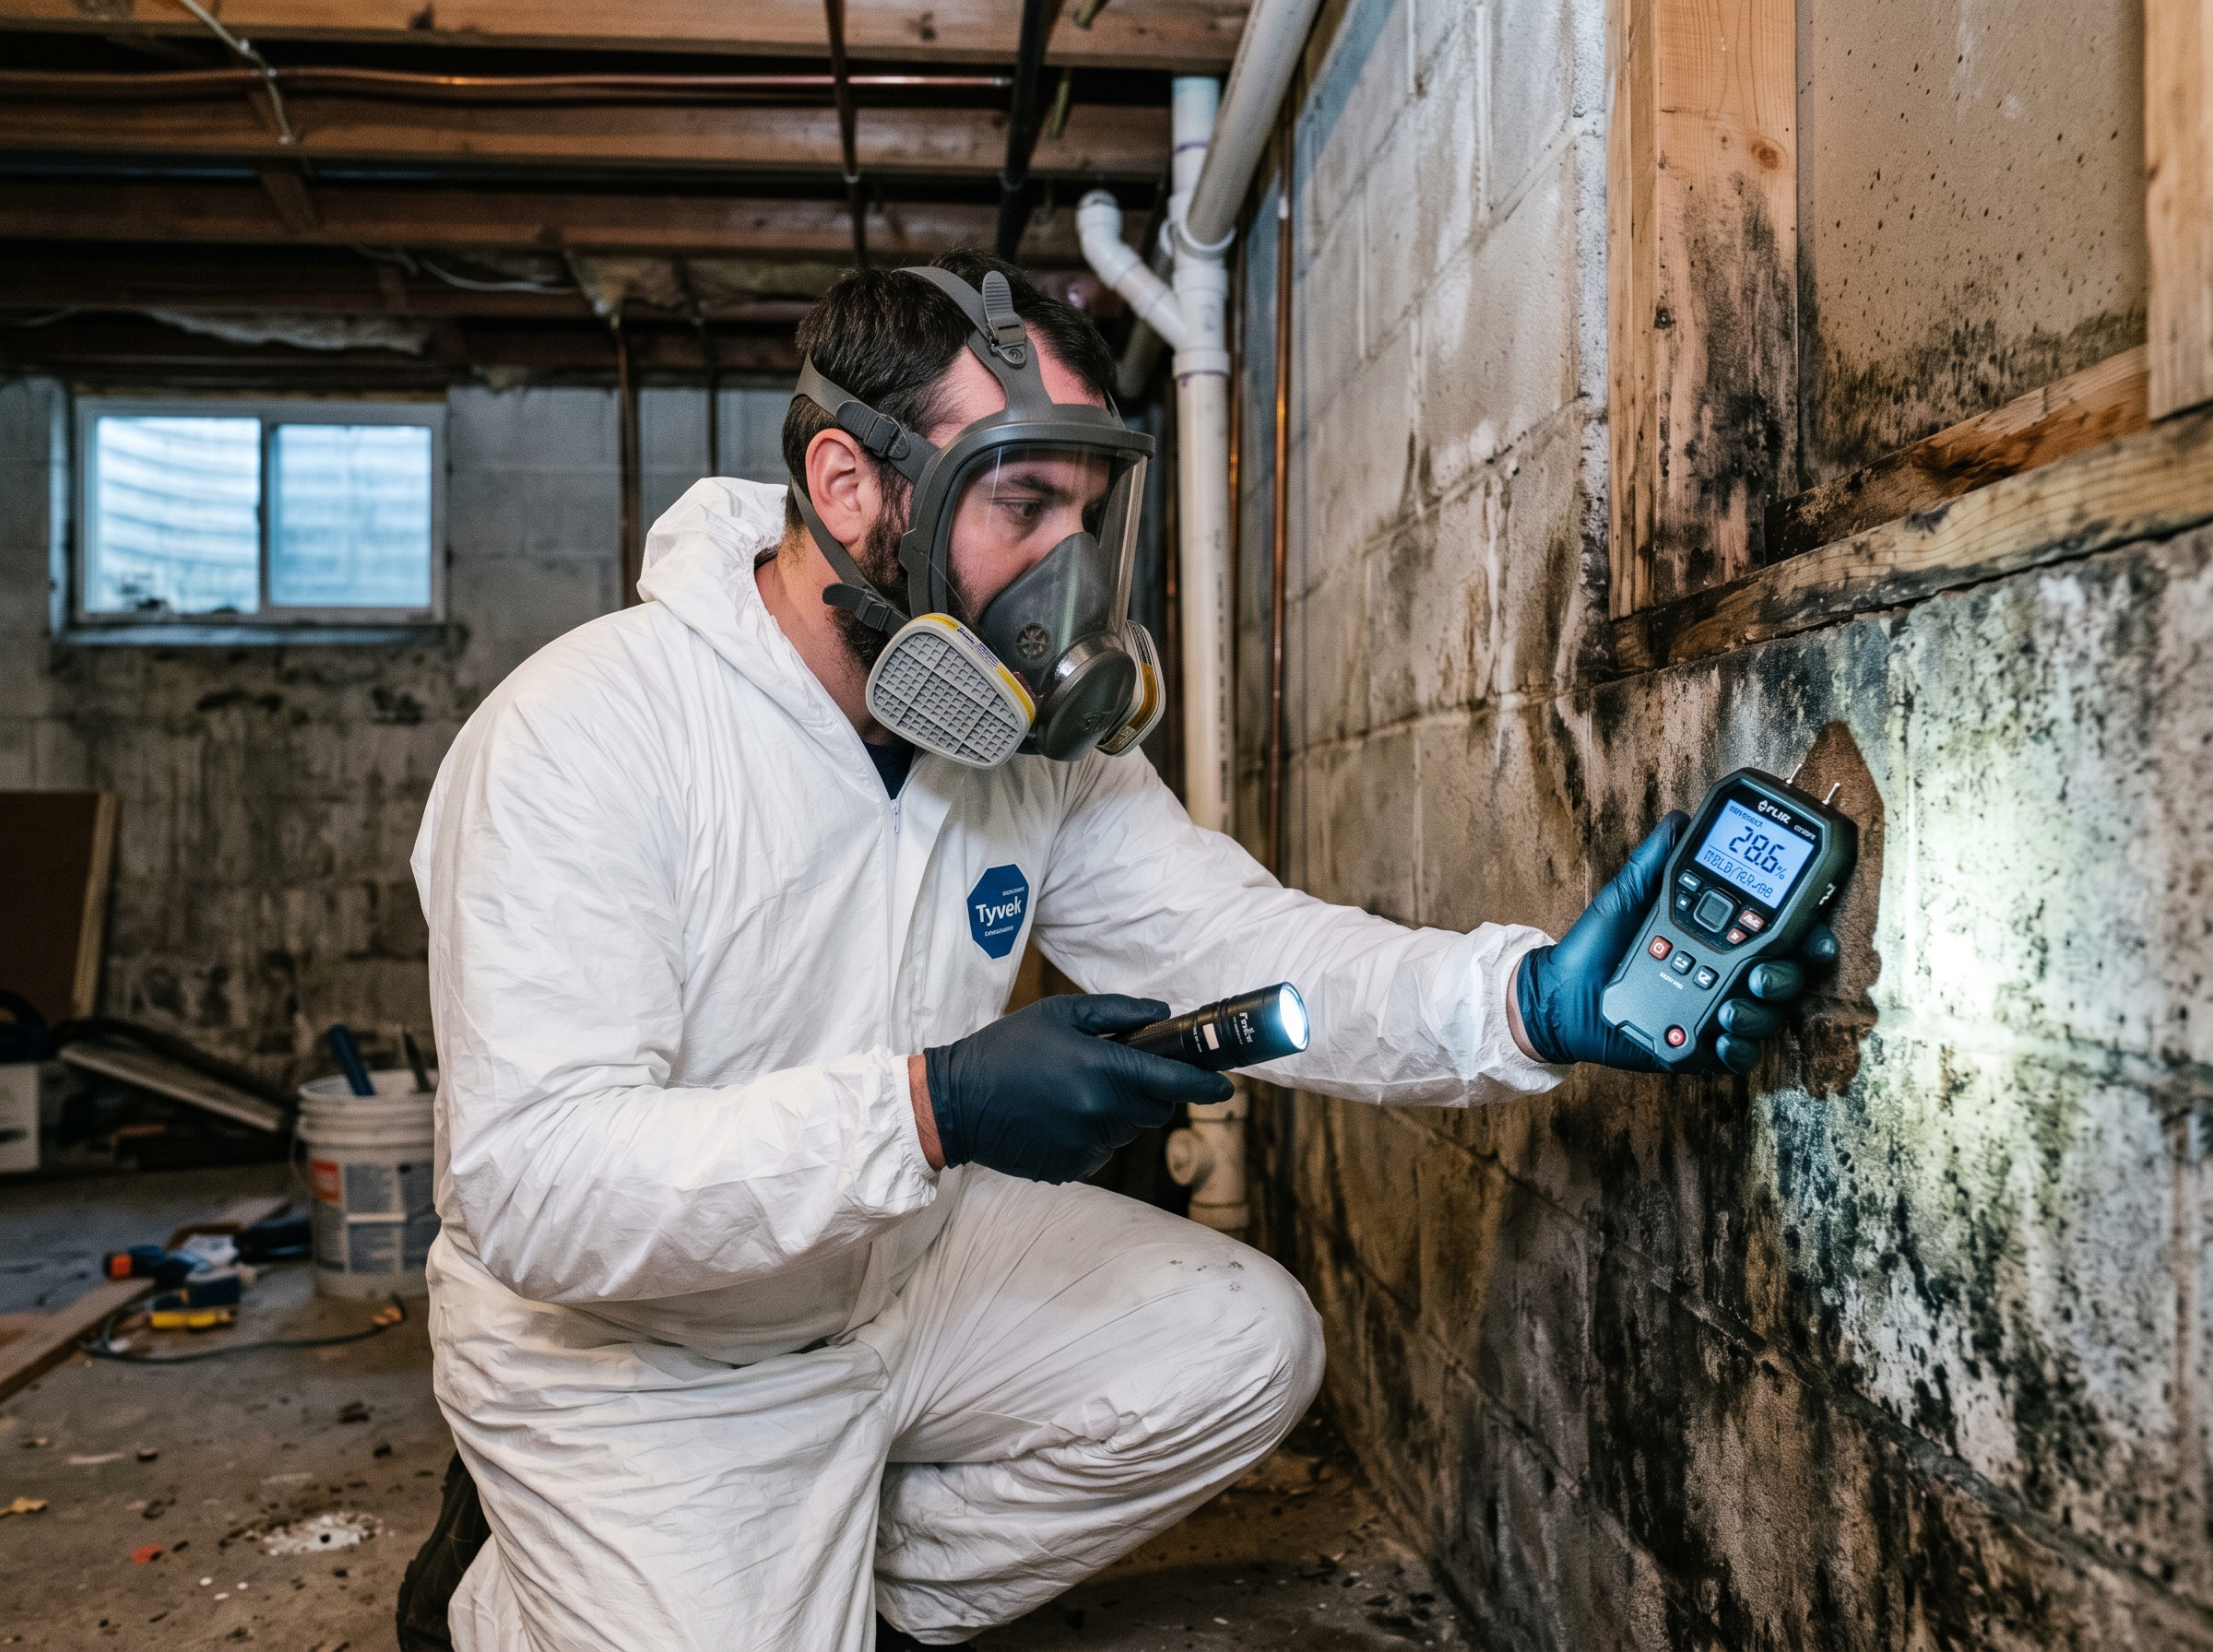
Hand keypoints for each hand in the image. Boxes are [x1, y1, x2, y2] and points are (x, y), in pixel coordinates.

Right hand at [923, 995, 1235, 1182]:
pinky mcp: (1072, 1168)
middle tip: (1118, 1071)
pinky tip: (1059, 1115)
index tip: (1226, 1085)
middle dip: (1149, 1090)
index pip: (1172, 1081)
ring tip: (1076, 1090)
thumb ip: (1117, 1012)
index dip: (1205, 1085)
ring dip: (1118, 1111)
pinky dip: (1093, 1133)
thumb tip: (1164, 1013)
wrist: (956, 1102)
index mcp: (1101, 1070)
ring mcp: (1086, 1145)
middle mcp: (1100, 1112)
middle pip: (1155, 1108)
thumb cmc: (1006, 1048)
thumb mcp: (1059, 1014)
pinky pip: (1102, 1149)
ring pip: (1129, 1129)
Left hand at [1514, 813, 1836, 1074]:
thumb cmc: (1598, 945)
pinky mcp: (1702, 1048)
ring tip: (1728, 1010)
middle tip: (1758, 974)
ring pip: (1767, 1018)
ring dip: (1758, 1014)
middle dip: (1784, 977)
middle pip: (1786, 979)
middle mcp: (1730, 976)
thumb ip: (1655, 862)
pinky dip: (1736, 1052)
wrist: (1562, 994)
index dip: (1808, 937)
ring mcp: (1720, 1015)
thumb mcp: (1626, 897)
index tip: (1813, 936)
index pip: (1780, 936)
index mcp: (1722, 937)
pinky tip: (1721, 1041)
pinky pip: (1737, 1057)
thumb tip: (1678, 821)